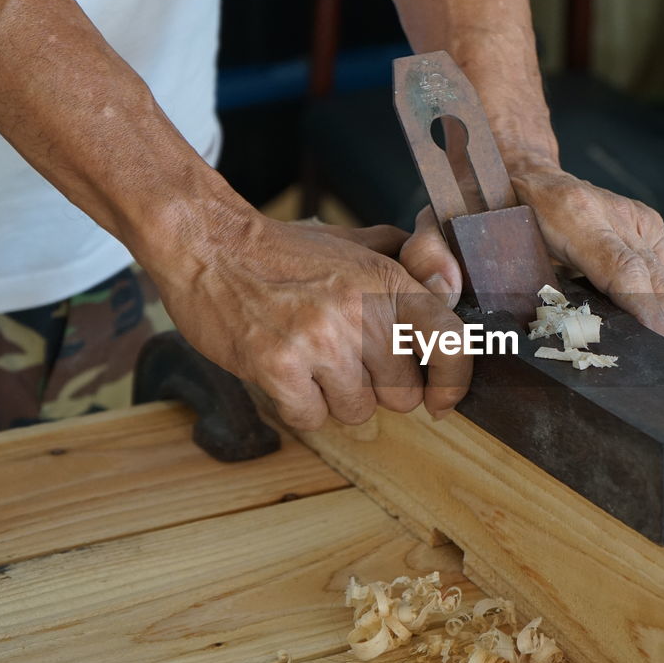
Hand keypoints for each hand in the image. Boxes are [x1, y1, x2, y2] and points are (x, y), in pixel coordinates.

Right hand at [144, 213, 471, 430]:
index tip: (441, 399)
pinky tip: (287, 372)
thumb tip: (454, 287)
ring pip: (358, 412)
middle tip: (348, 359)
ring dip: (336, 397)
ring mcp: (319, 340)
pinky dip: (300, 405)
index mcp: (388, 280)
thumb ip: (412, 264)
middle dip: (379, 387)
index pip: (450, 342)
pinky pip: (313, 418)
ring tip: (311, 359)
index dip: (453, 381)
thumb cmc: (287, 252)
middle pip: (402, 394)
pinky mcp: (278, 367)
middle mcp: (361, 311)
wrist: (210, 245)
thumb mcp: (359, 243)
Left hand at [400, 167, 663, 333]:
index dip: (635, 320)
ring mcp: (640, 218)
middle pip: (654, 288)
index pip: (626, 274)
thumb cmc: (485, 204)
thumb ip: (429, 254)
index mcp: (574, 211)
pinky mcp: (652, 227)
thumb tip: (444, 289)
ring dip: (648, 321)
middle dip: (641, 332)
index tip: (627, 354)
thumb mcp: (443, 225)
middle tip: (610, 361)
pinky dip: (654, 306)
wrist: (517, 168)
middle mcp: (616, 211)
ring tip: (613, 343)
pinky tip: (624, 321)